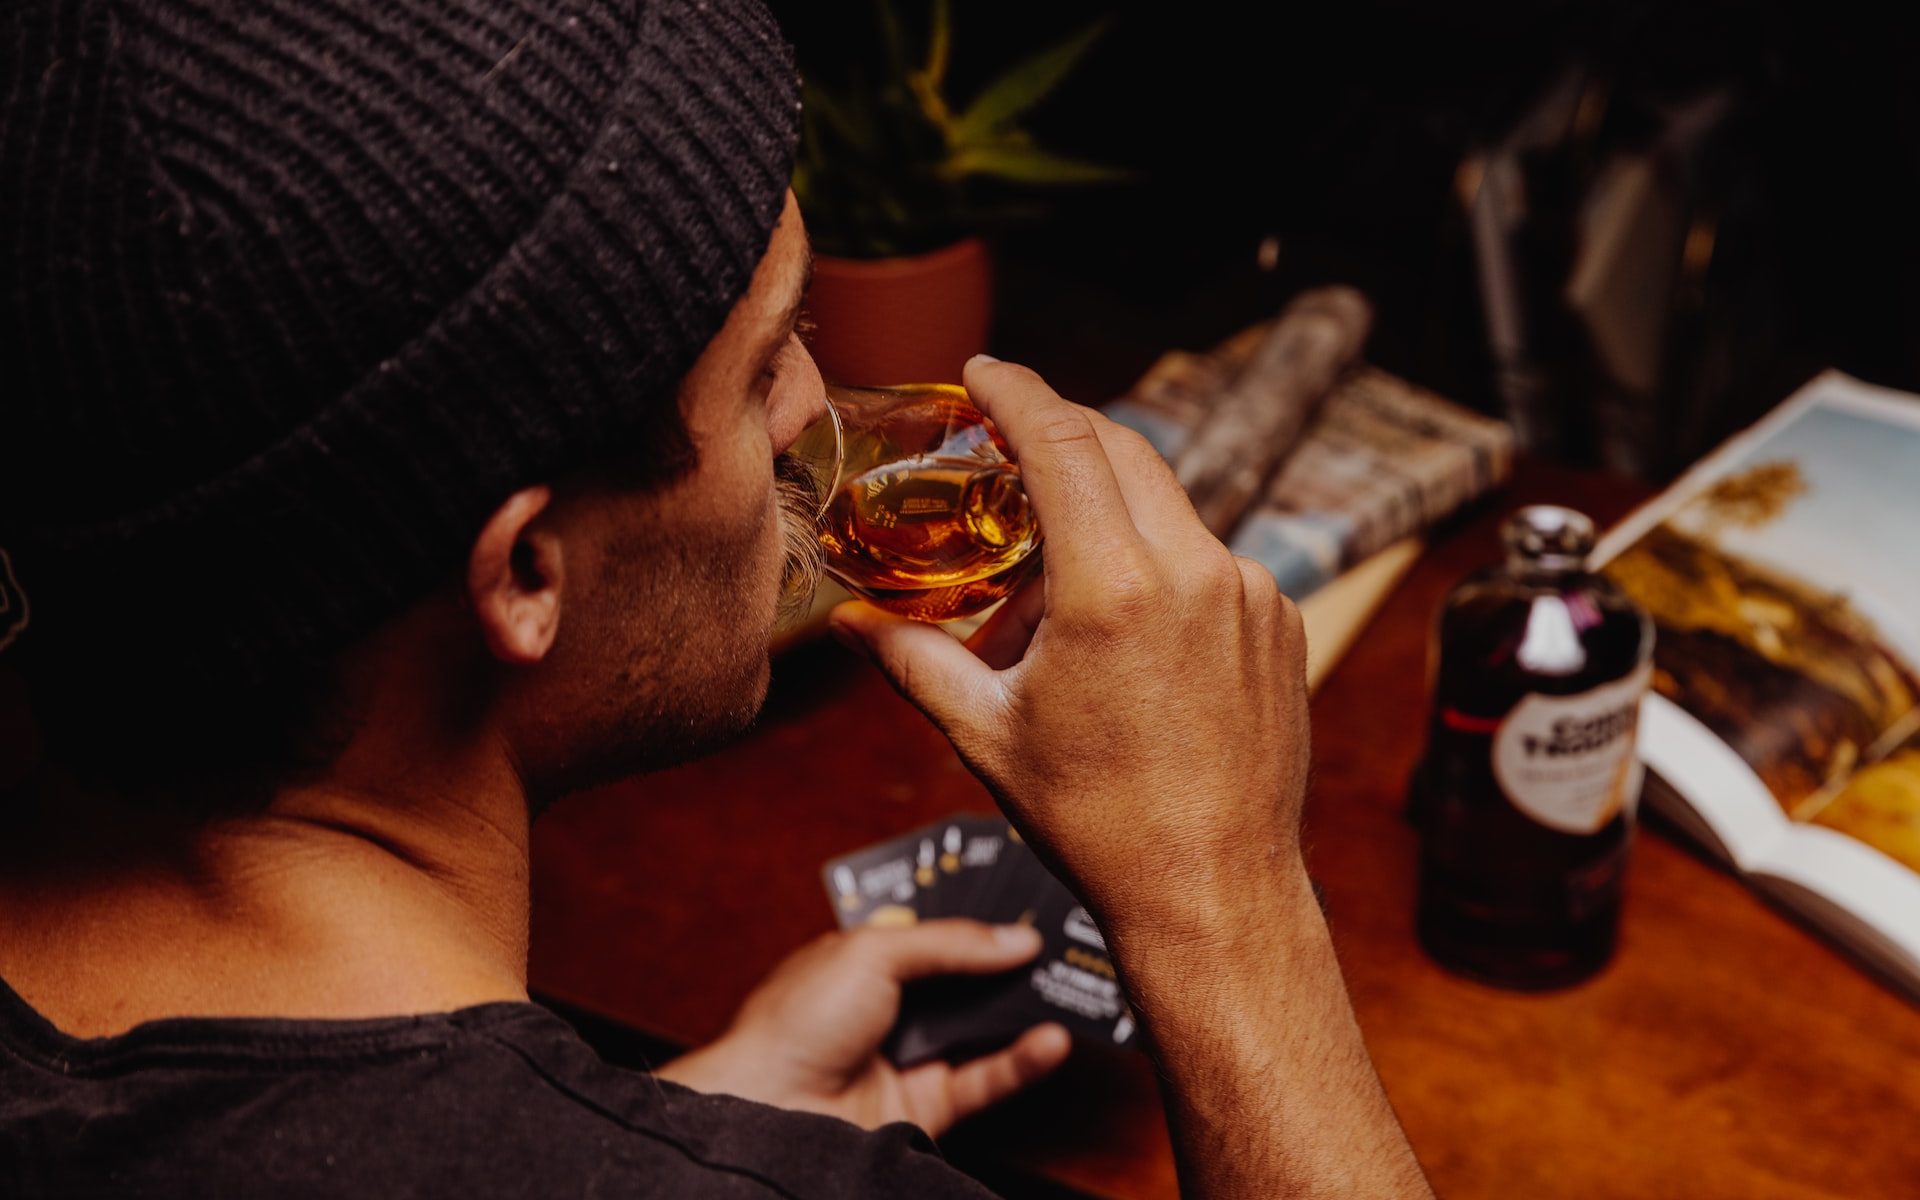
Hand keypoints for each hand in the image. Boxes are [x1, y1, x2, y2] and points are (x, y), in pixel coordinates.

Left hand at [656, 920, 1070, 1135]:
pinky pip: (985, 1078)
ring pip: (981, 1028)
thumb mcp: (873, 953)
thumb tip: (1019, 938)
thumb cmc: (796, 1021)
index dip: (978, 921)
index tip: (1029, 905)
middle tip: (1064, 942)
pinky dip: (1021, 1061)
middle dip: (1010, 963)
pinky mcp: (927, 1103)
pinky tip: (1051, 1039)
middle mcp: (889, 1006)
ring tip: (1071, 984)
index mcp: (865, 960)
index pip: (934, 932)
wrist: (770, 1106)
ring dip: (1024, 1009)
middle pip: (964, 980)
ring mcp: (909, 1055)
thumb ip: (950, 943)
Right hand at [829, 356, 1312, 949]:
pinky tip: (1118, 634)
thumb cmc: (1098, 821)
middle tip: (1003, 461)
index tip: (985, 370)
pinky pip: (1206, 559)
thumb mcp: (986, 733)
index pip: (1064, 441)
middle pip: (1121, 452)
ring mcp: (1249, 594)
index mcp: (1116, 590)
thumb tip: (841, 623)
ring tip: (1050, 600)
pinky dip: (1155, 566)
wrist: (1214, 891)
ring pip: (1164, 508)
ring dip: (1102, 519)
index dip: (1017, 391)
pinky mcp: (1278, 621)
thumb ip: (909, 659)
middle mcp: (1195, 573)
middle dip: (1059, 439)